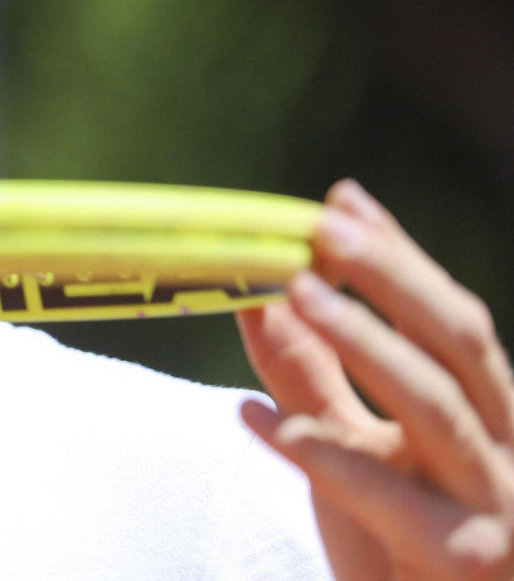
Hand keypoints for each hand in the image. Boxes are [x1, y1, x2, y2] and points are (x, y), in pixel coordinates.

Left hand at [237, 179, 513, 579]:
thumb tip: (259, 298)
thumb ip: (313, 380)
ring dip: (365, 343)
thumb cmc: (400, 556)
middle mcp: (509, 453)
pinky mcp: (462, 564)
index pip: (456, 321)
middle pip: (462, 344)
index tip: (342, 199)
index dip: (402, 258)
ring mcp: (497, 511)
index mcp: (493, 419)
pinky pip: (391, 501)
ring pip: (438, 409)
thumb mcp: (354, 453)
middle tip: (321, 228)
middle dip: (393, 278)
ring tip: (291, 292)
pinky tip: (254, 416)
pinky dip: (321, 454)